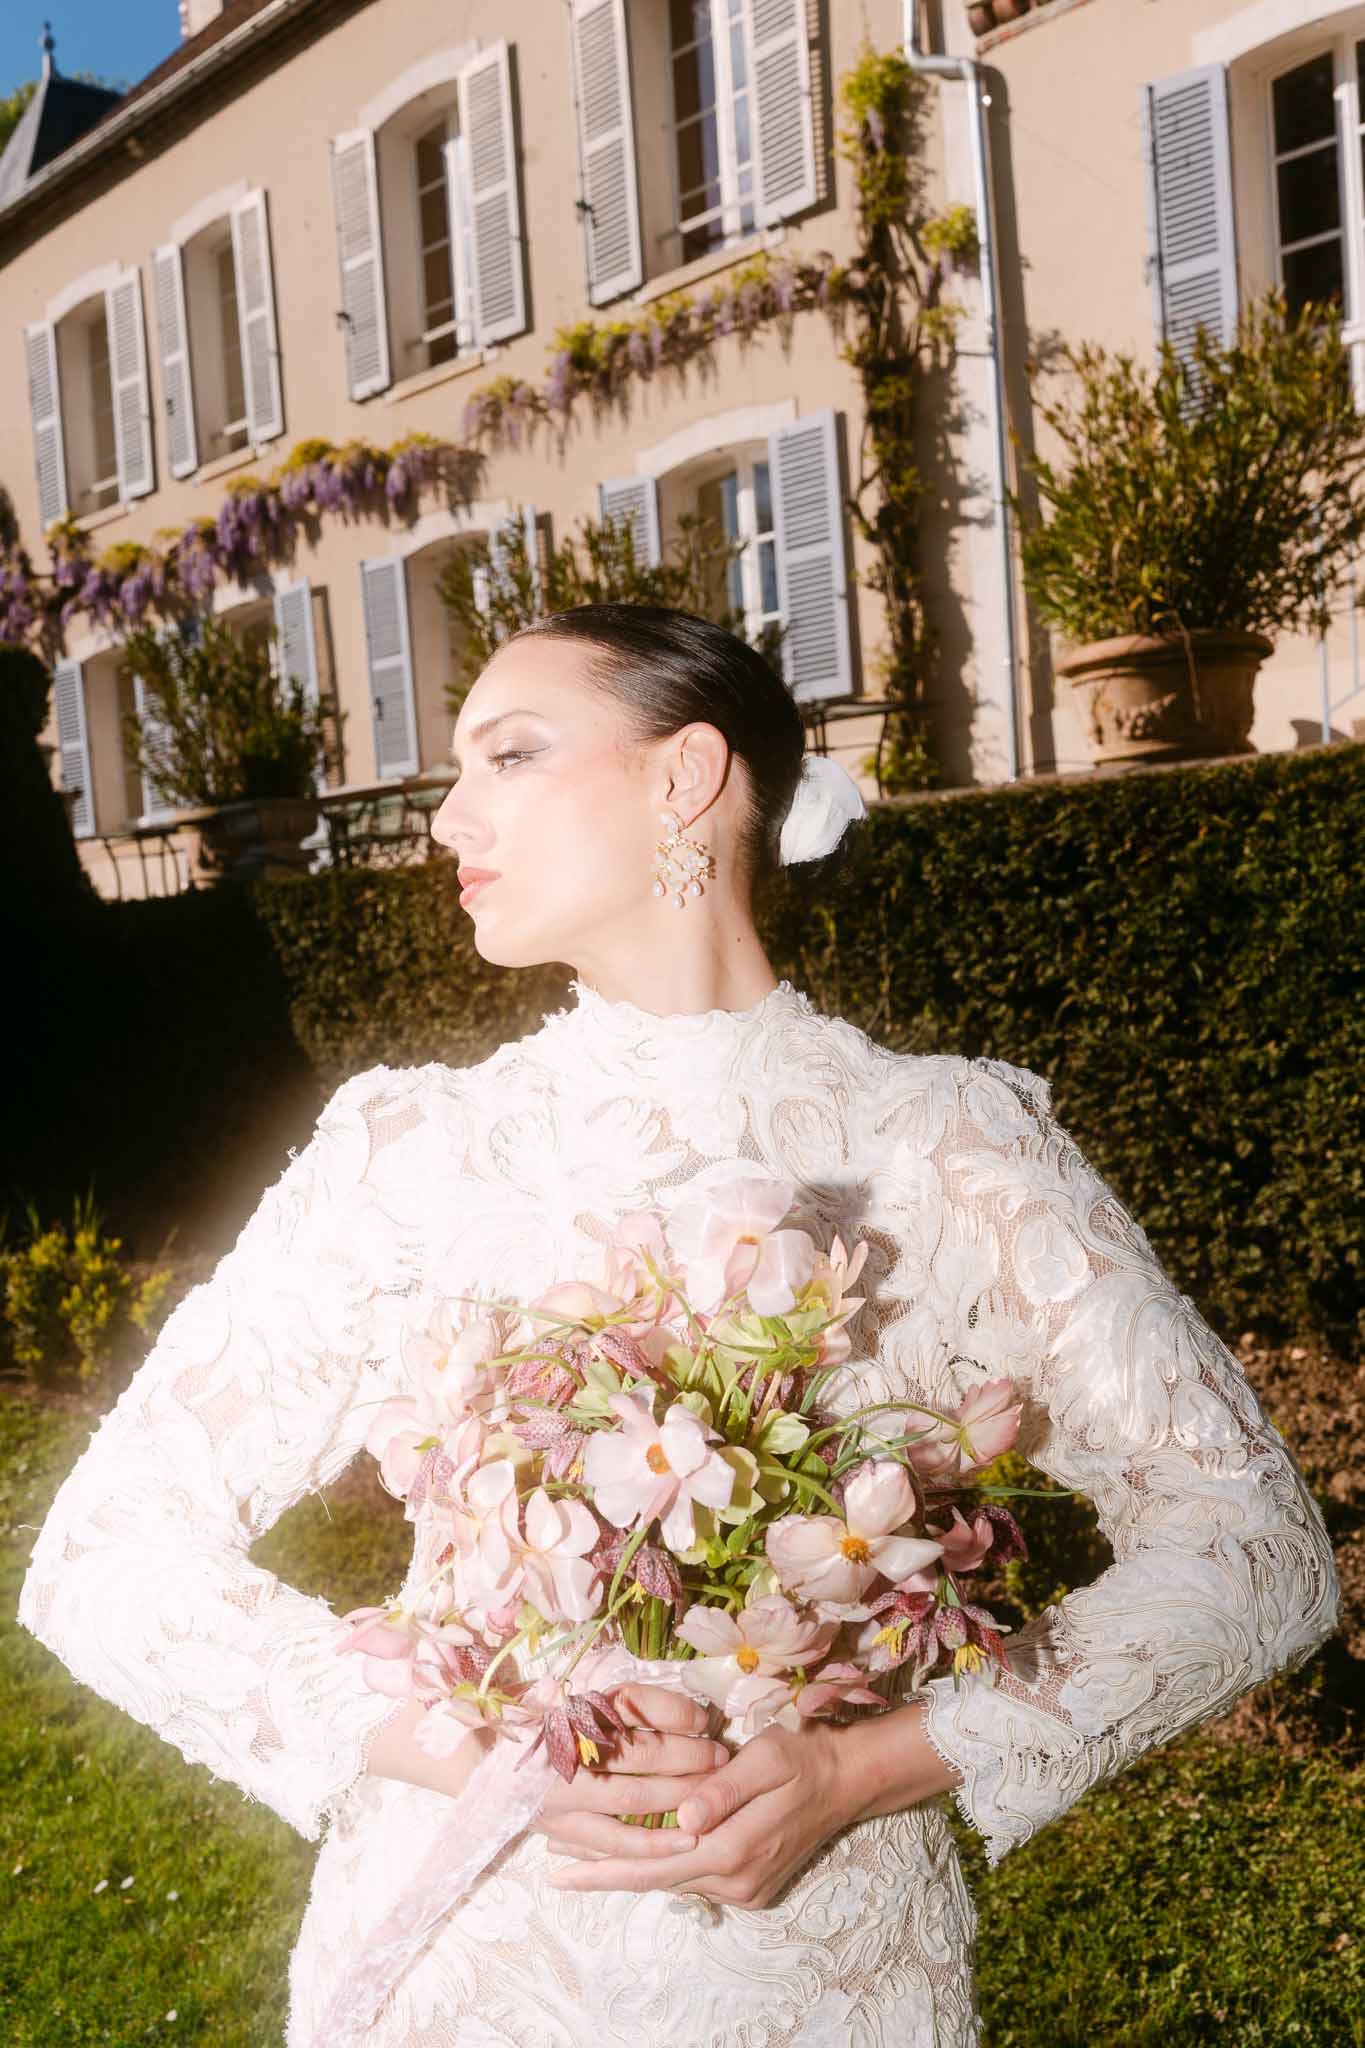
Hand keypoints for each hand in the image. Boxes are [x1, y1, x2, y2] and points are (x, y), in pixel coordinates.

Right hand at [530, 1682, 732, 1865]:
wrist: (503, 1768)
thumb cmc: (564, 1733)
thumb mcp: (597, 1706)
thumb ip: (645, 1707)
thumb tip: (697, 1718)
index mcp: (575, 1711)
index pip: (632, 1704)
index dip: (675, 1712)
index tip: (706, 1721)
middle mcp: (567, 1751)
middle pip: (638, 1753)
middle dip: (688, 1757)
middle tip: (721, 1759)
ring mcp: (564, 1794)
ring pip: (631, 1800)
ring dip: (678, 1800)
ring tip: (712, 1799)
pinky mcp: (564, 1831)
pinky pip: (614, 1844)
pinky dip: (652, 1846)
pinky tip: (685, 1844)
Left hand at [545, 1717, 863, 1909]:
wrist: (846, 1779)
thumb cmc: (801, 1756)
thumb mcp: (764, 1759)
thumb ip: (721, 1790)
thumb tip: (681, 1818)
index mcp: (733, 1849)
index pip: (653, 1866)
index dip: (604, 1868)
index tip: (559, 1868)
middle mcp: (736, 1880)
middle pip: (656, 1880)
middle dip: (605, 1873)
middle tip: (555, 1870)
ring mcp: (745, 1889)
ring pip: (673, 1881)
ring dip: (631, 1869)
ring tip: (582, 1860)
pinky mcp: (750, 1886)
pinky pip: (694, 1879)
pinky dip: (661, 1867)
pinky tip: (637, 1853)